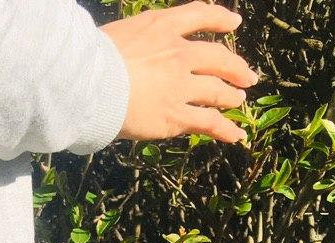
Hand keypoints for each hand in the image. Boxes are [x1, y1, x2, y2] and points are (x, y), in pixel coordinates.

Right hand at [102, 1, 256, 144]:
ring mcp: (180, 85)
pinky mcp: (175, 116)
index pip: (199, 15)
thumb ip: (138, 38)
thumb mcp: (119, 33)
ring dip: (231, 96)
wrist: (88, 84)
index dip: (220, 18)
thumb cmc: (91, 60)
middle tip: (246, 75)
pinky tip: (237, 135)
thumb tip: (136, 50)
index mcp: (162, 27)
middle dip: (235, 66)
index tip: (233, 22)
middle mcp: (178, 53)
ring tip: (239, 100)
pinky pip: (209, 122)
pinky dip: (226, 129)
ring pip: (216, 90)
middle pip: (217, 57)